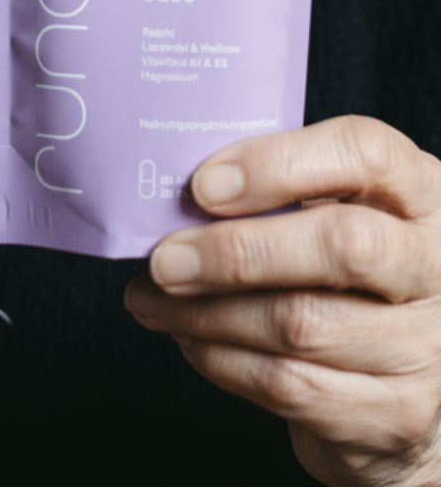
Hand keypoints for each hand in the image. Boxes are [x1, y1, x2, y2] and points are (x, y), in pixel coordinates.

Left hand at [123, 116, 440, 485]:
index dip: (278, 163)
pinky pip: (292, 386)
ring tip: (152, 298)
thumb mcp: (338, 208)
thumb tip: (176, 193)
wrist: (400, 377)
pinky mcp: (396, 412)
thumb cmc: (349, 271)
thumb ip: (282, 192)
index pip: (364, 152)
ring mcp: (424, 345)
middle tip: (164, 257)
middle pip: (342, 245)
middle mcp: (435, 264)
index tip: (203, 184)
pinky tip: (190, 339)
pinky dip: (223, 361)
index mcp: (420, 190)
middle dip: (237, 250)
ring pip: (302, 324)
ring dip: (208, 313)